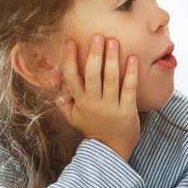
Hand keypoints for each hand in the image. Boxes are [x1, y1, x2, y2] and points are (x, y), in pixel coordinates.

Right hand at [52, 34, 140, 159]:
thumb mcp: (74, 118)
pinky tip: (132, 58)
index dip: (69, 59)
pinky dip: (131, 73)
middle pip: (91, 74)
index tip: (70, 42)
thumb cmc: (93, 130)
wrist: (111, 150)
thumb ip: (64, 103)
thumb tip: (56, 86)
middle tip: (97, 36)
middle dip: (94, 54)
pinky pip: (129, 88)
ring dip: (111, 58)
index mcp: (80, 102)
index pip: (71, 77)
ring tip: (113, 41)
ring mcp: (111, 106)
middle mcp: (93, 103)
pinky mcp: (127, 110)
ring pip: (110, 79)